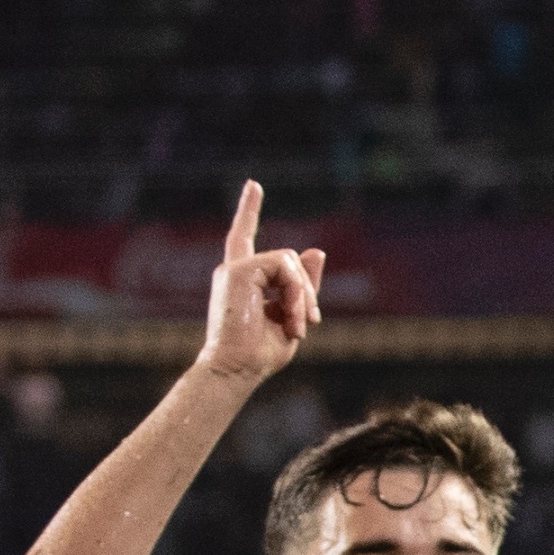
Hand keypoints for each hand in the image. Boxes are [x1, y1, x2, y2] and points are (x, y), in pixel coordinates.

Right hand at [197, 181, 325, 386]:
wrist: (237, 369)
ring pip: (289, 261)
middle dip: (307, 291)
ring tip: (298, 326)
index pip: (244, 238)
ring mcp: (235, 268)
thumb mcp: (292, 318)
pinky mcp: (240, 271)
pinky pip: (284, 267)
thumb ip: (303, 287)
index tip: (253, 185)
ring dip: (303, 296)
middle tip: (310, 323)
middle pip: (288, 260)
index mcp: (244, 280)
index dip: (249, 211)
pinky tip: (291, 318)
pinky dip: (296, 293)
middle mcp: (236, 270)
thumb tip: (317, 250)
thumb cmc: (260, 354)